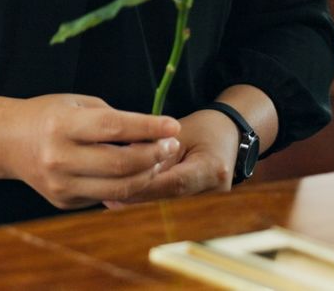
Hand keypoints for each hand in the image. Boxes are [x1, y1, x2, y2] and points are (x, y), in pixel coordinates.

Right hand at [6, 93, 181, 209]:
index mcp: (62, 125)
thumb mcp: (77, 104)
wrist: (9, 142)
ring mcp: (60, 184)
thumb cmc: (50, 116)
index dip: (148, 127)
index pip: (114, 128)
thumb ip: (113, 118)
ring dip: (147, 175)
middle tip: (171, 145)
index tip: (173, 125)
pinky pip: (105, 197)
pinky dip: (126, 186)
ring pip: (119, 189)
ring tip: (159, 160)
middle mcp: (59, 158)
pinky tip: (135, 172)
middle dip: (154, 155)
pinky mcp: (63, 202)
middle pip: (121, 164)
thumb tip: (154, 135)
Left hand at [103, 108, 238, 206]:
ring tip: (106, 193)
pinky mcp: (202, 205)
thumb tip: (124, 163)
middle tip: (102, 192)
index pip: (172, 182)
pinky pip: (169, 202)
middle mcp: (215, 189)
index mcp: (212, 168)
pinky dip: (148, 196)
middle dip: (134, 193)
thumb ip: (155, 149)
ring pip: (166, 202)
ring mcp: (211, 200)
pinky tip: (123, 195)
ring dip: (138, 197)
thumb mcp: (179, 133)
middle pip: (166, 196)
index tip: (113, 181)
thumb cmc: (205, 128)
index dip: (142, 184)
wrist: (230, 135)